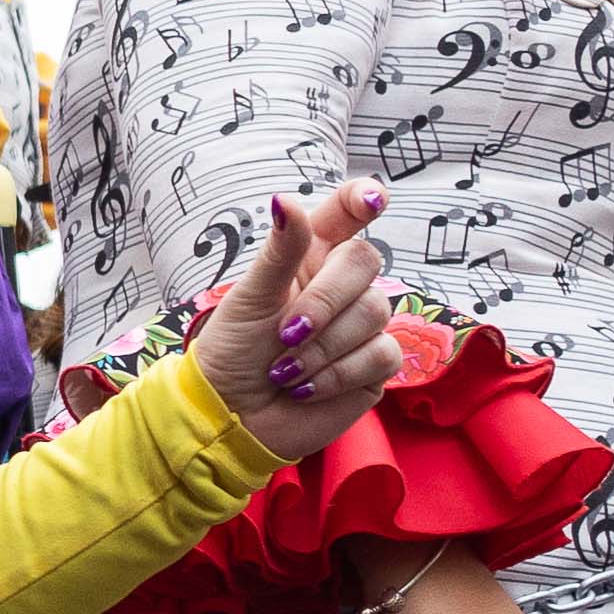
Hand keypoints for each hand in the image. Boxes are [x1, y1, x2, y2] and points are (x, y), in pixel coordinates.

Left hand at [185, 185, 412, 468]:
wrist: (231, 415)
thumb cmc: (234, 352)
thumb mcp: (249, 297)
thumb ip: (279, 250)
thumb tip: (286, 199)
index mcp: (310, 257)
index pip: (346, 215)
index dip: (363, 198)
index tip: (372, 199)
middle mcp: (341, 286)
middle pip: (366, 262)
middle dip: (325, 300)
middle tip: (285, 333)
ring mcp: (362, 326)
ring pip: (376, 311)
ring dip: (323, 346)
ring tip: (285, 369)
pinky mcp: (374, 366)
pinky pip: (382, 354)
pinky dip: (338, 373)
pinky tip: (305, 388)